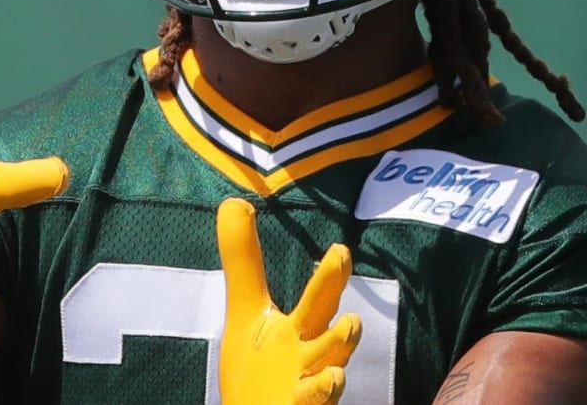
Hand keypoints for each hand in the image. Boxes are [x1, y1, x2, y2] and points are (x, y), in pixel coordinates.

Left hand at [216, 197, 360, 404]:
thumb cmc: (258, 369)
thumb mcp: (247, 311)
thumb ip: (243, 261)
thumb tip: (234, 201)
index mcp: (300, 332)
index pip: (318, 301)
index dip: (329, 278)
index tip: (339, 250)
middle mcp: (310, 361)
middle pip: (329, 336)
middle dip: (341, 316)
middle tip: (349, 288)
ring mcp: (306, 392)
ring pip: (328, 375)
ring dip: (337, 354)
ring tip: (352, 325)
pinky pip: (311, 404)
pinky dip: (319, 394)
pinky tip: (331, 378)